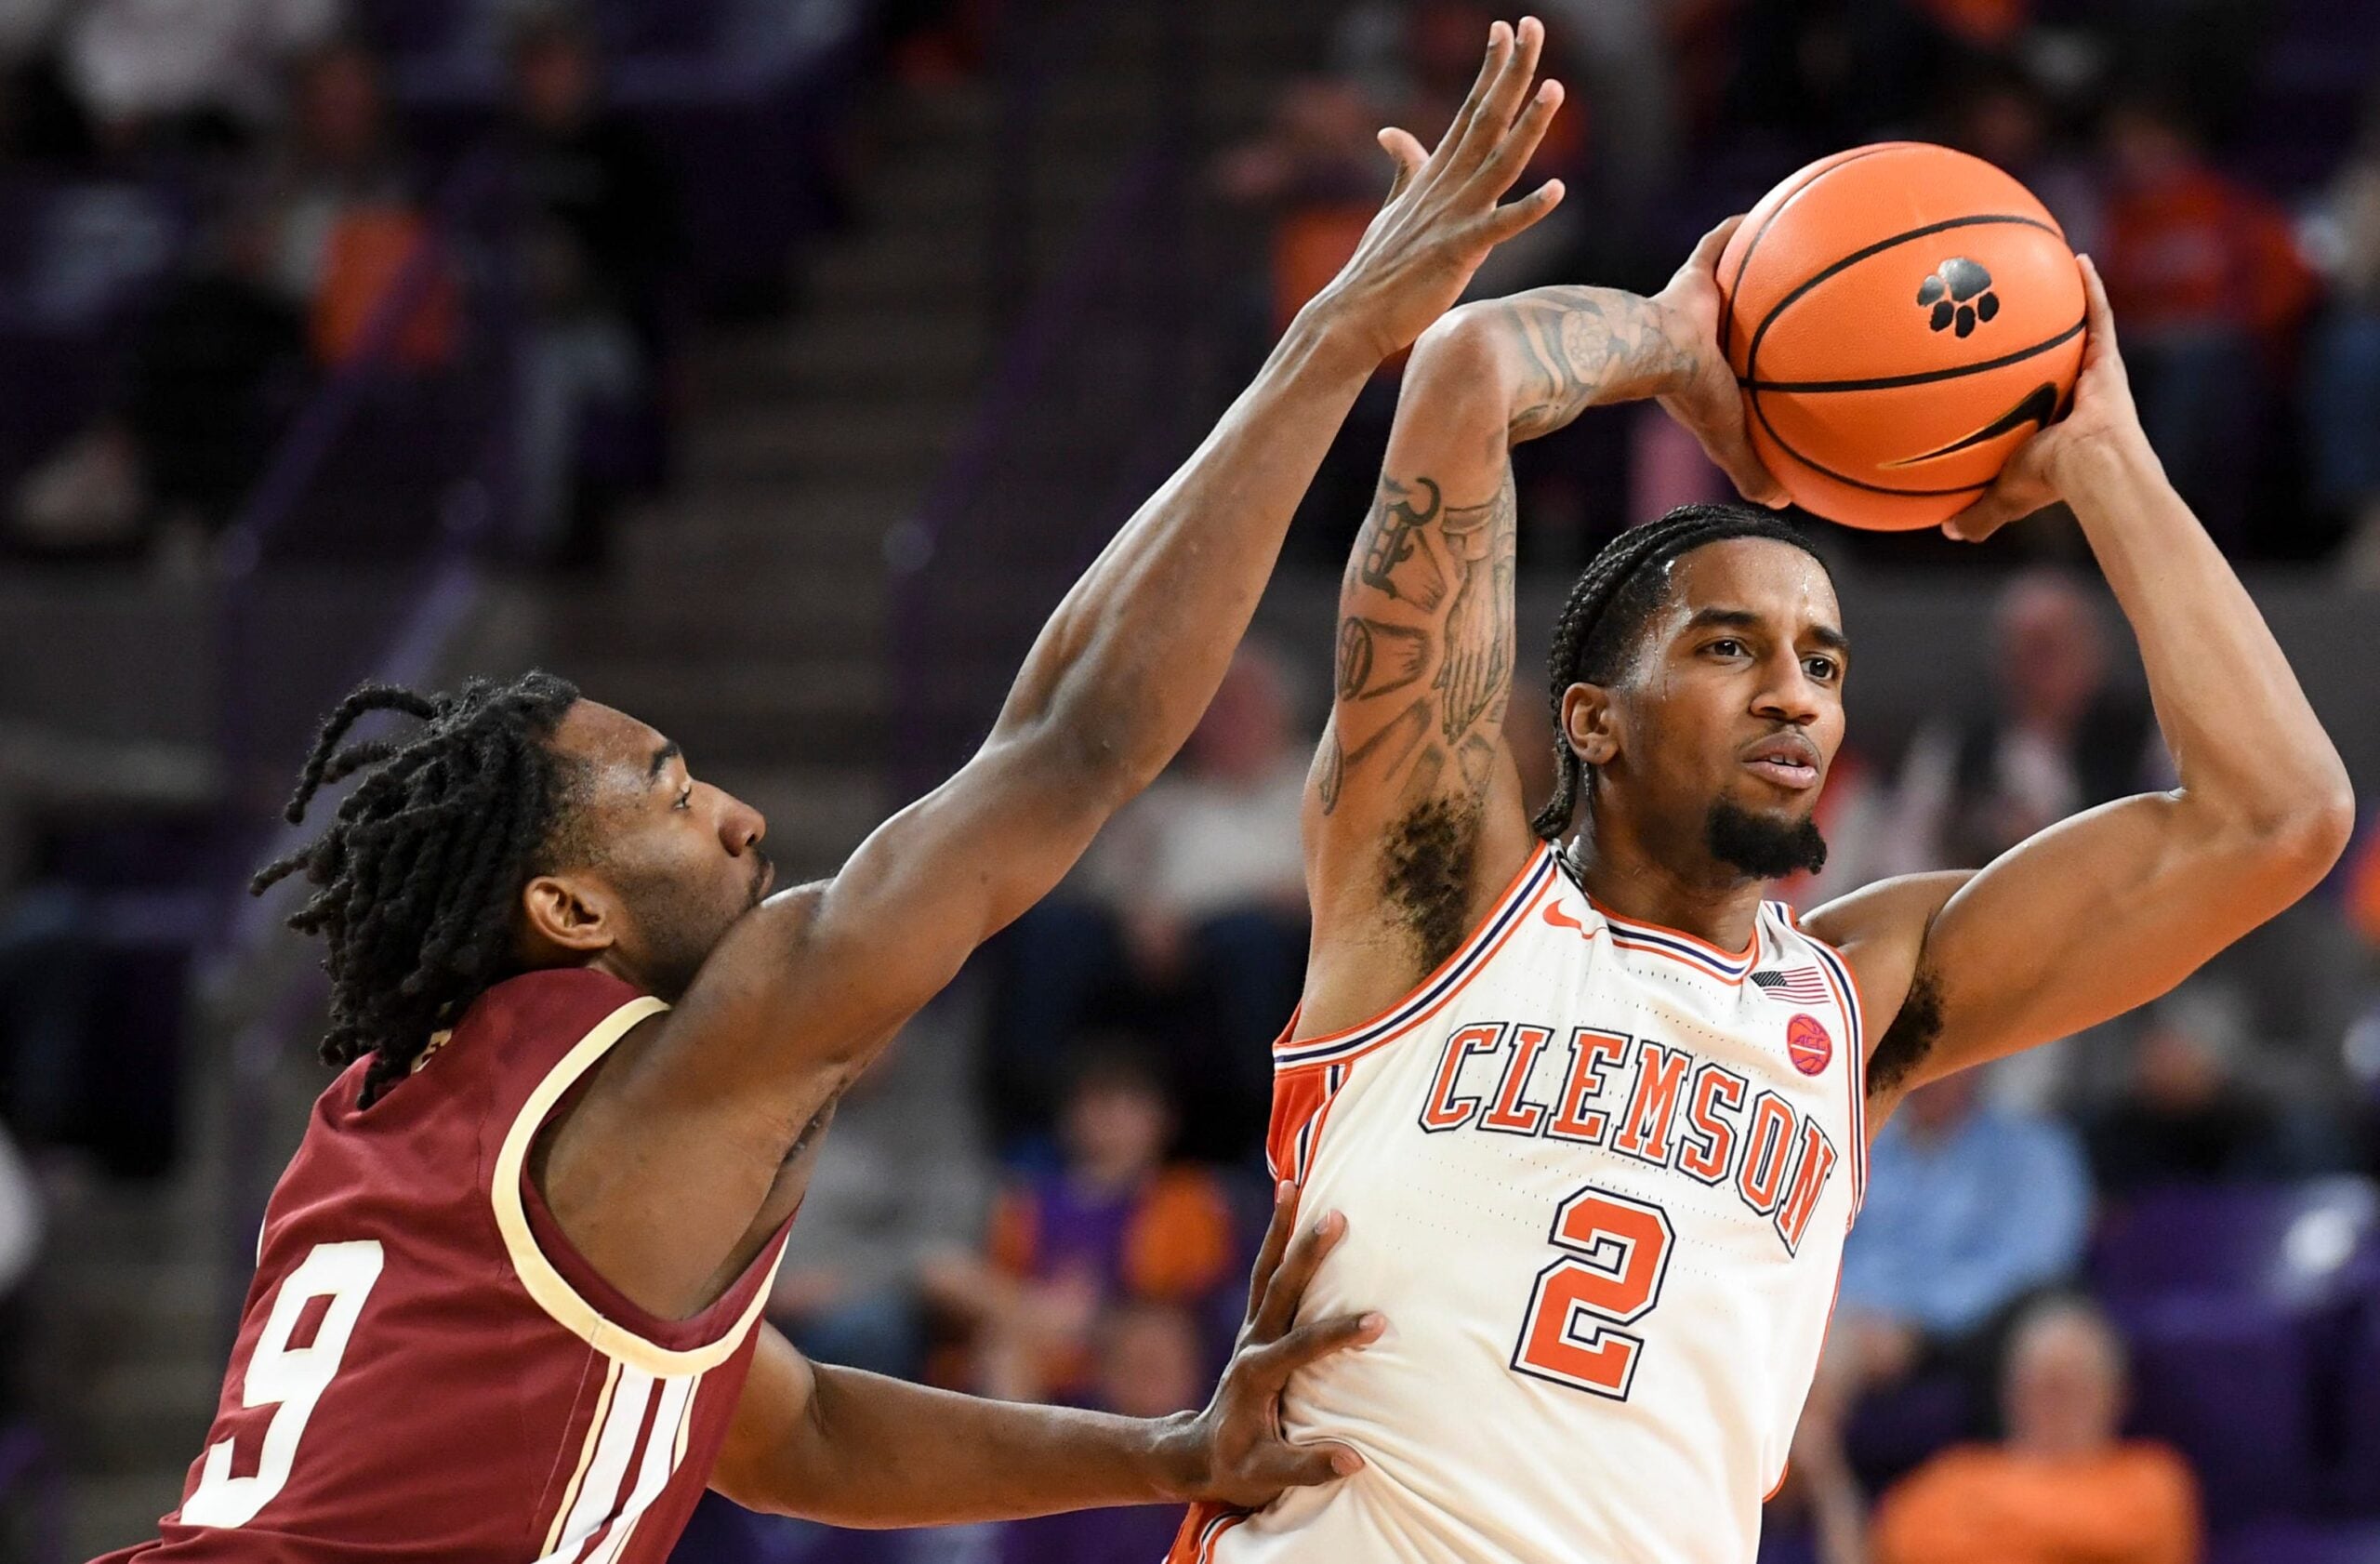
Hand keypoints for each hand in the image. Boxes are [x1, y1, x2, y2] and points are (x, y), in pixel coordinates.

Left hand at [1172, 1183, 1380, 1506]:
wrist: (1199, 1454)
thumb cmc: (1237, 1467)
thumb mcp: (1266, 1475)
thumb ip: (1308, 1467)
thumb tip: (1355, 1461)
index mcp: (1257, 1375)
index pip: (1302, 1346)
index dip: (1338, 1334)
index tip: (1377, 1322)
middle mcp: (1252, 1343)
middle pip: (1280, 1288)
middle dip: (1307, 1253)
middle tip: (1335, 1216)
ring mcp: (1252, 1330)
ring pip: (1267, 1269)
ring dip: (1281, 1228)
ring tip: (1292, 1184)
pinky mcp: (1257, 1325)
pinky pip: (1267, 1275)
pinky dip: (1276, 1240)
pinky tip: (1288, 1207)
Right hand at [1307, 17, 1567, 364]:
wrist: (1352, 315)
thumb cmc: (1376, 268)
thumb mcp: (1393, 208)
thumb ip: (1403, 168)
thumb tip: (1391, 132)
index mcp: (1436, 175)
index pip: (1469, 110)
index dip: (1490, 70)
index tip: (1505, 29)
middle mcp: (1448, 187)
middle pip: (1487, 119)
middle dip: (1512, 73)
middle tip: (1533, 26)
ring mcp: (1453, 218)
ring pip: (1500, 163)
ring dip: (1529, 127)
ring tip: (1555, 89)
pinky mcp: (1456, 253)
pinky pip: (1498, 227)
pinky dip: (1528, 210)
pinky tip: (1557, 191)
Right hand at [1649, 215, 1789, 506]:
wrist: (1651, 352)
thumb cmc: (1688, 395)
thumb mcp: (1727, 438)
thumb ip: (1750, 467)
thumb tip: (1783, 502)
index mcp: (1701, 371)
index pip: (1725, 370)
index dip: (1741, 368)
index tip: (1764, 364)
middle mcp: (1695, 334)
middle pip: (1728, 320)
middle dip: (1747, 311)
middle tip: (1778, 304)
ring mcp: (1691, 303)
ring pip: (1723, 279)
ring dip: (1745, 264)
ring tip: (1783, 247)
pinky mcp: (1693, 275)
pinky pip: (1719, 244)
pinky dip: (1738, 228)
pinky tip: (1767, 212)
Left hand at [1941, 254, 2154, 541]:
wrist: (2096, 468)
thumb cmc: (2051, 483)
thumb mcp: (2002, 494)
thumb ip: (1976, 513)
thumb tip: (1945, 531)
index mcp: (2052, 422)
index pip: (2033, 395)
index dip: (2019, 379)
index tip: (1997, 364)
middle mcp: (2075, 393)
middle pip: (2053, 357)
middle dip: (2034, 333)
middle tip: (2007, 305)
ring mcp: (2095, 374)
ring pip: (2077, 330)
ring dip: (2063, 300)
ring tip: (2044, 266)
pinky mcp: (2109, 359)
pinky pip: (2099, 315)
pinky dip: (2090, 287)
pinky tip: (2077, 258)